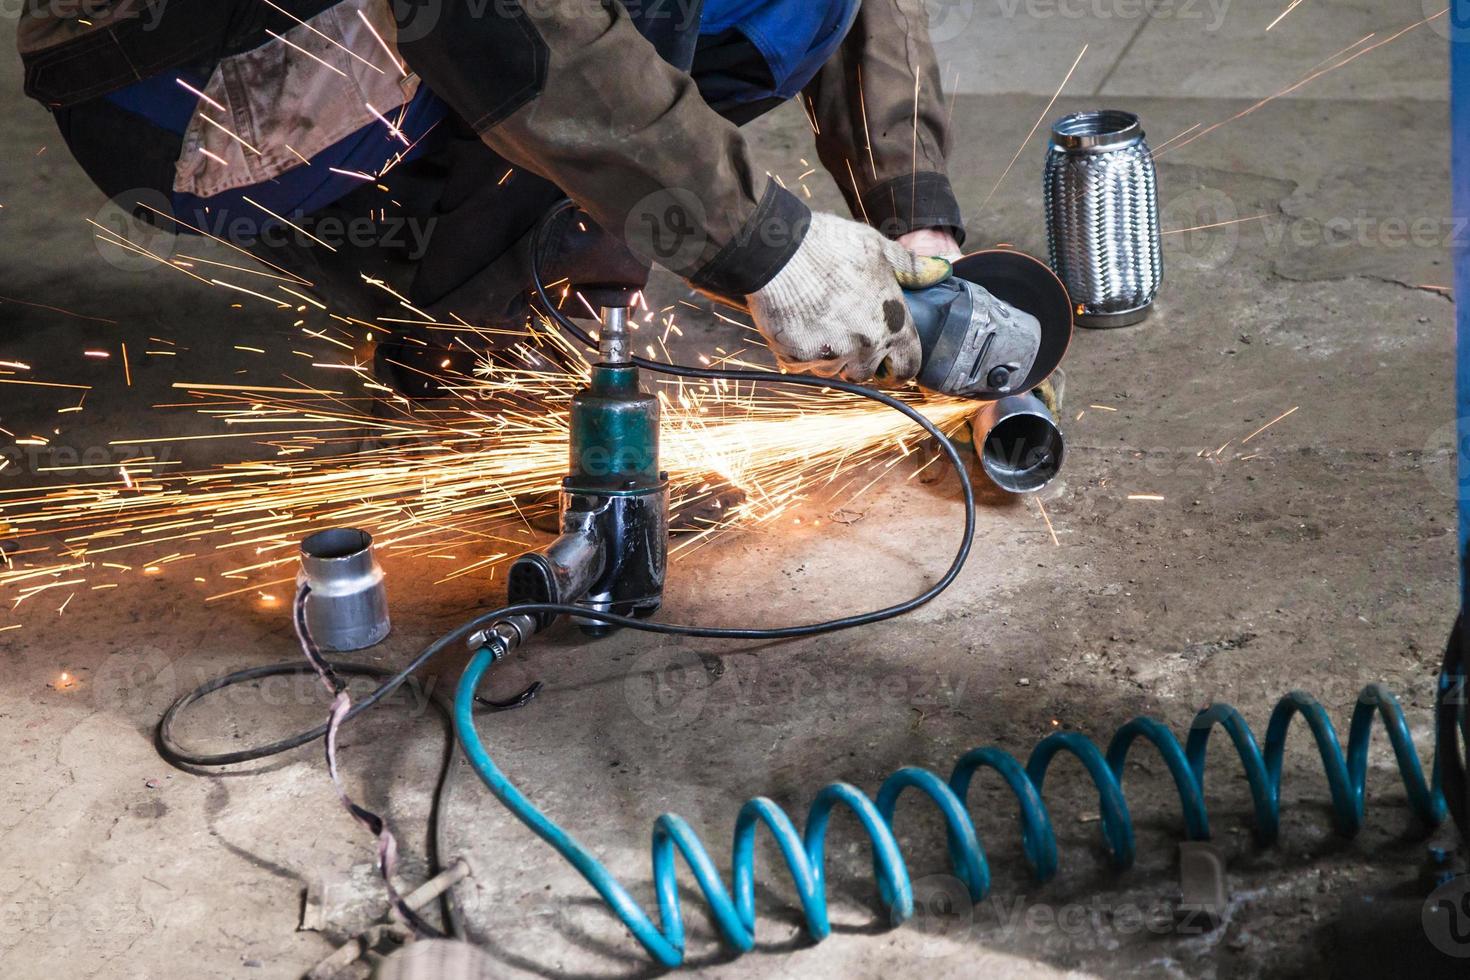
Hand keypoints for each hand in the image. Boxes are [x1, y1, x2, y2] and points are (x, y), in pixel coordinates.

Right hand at [745, 213, 952, 383]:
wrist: (778, 253)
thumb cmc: (831, 247)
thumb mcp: (879, 250)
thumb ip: (912, 268)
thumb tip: (943, 270)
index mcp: (891, 324)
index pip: (908, 366)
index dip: (901, 367)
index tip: (891, 362)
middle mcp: (863, 347)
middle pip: (866, 373)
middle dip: (859, 360)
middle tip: (847, 335)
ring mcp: (829, 356)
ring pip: (832, 370)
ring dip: (829, 355)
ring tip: (819, 321)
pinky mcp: (797, 358)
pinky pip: (803, 364)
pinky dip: (801, 350)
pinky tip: (797, 322)